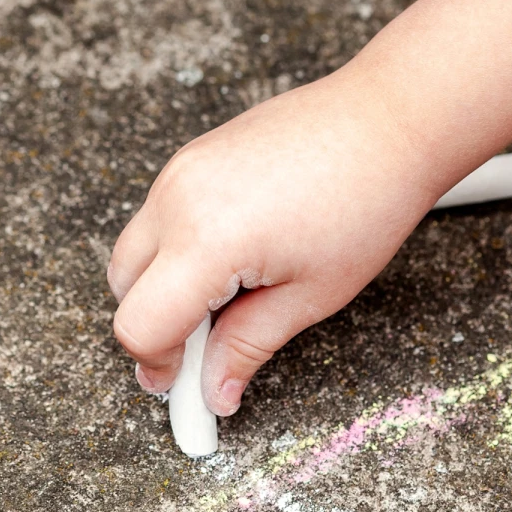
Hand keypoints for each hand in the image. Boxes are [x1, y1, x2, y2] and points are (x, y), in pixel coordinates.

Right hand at [108, 65, 439, 415]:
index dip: (158, 365)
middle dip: (154, 326)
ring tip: (229, 299)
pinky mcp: (192, 156)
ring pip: (134, 249)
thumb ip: (246, 347)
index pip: (138, 325)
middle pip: (122, 287)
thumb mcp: (309, 296)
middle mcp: (177, 198)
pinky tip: (233, 259)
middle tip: (206, 348)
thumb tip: (214, 392)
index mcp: (205, 240)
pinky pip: (158, 216)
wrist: (389, 119)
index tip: (185, 385)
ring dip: (162, 286)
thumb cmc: (366, 201)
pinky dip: (175, 250)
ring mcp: (180, 170)